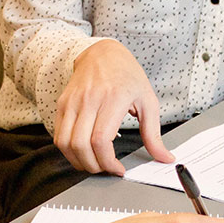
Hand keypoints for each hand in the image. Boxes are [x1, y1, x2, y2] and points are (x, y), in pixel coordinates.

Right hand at [54, 40, 174, 174]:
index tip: (118, 169)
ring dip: (78, 161)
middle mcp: (89, 100)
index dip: (107, 162)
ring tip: (93, 163)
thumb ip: (154, 134)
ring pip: (65, 143)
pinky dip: (68, 150)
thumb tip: (164, 157)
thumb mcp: (148, 101)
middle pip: (80, 145)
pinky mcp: (62, 104)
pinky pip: (58, 135)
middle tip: (105, 169)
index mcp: (113, 99)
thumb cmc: (127, 76)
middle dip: (93, 166)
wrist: (103, 53)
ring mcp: (72, 102)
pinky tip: (82, 152)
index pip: (100, 140)